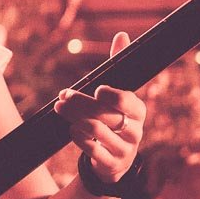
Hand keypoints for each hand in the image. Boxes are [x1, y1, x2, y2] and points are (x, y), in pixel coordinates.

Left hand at [53, 31, 145, 187]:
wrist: (116, 159)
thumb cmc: (115, 117)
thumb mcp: (119, 94)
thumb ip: (119, 65)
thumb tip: (121, 35)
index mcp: (138, 111)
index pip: (128, 102)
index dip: (112, 95)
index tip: (97, 89)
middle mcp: (135, 131)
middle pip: (105, 115)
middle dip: (80, 103)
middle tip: (63, 96)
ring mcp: (123, 149)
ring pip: (96, 130)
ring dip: (74, 117)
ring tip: (61, 108)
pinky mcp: (110, 163)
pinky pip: (90, 148)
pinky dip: (77, 136)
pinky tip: (70, 128)